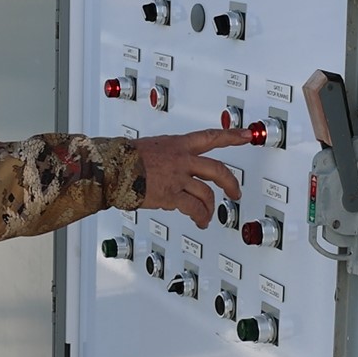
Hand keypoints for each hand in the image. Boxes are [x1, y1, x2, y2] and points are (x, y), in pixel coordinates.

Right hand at [133, 128, 251, 228]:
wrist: (110, 168)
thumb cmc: (124, 158)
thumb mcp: (151, 147)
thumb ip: (167, 156)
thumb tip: (170, 167)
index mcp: (177, 144)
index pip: (210, 137)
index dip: (232, 136)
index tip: (247, 135)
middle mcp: (182, 159)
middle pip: (218, 170)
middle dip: (230, 183)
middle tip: (235, 192)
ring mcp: (178, 178)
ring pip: (207, 193)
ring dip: (210, 207)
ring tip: (207, 216)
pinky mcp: (171, 195)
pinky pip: (194, 208)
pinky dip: (200, 217)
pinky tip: (199, 221)